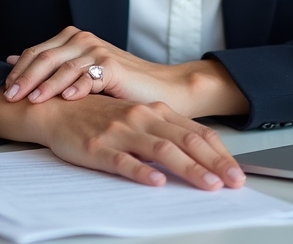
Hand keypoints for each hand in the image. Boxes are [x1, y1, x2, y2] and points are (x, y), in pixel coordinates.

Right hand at [0, 90, 245, 190]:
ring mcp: (121, 132)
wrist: (54, 108)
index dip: (219, 152)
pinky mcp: (99, 146)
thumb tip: (196, 154)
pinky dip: (141, 171)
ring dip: (189, 168)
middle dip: (214, 163)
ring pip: (162, 150)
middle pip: (186, 140)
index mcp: (153, 111)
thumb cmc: (96, 115)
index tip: (238, 173)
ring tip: (208, 184)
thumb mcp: (134, 118)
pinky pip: (123, 160)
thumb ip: (162, 132)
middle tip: (235, 183)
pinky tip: (155, 181)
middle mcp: (142, 117)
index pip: (195, 131)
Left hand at [2, 26, 247, 117]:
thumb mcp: (79, 74)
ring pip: (64, 67)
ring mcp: (98, 51)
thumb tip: (12, 61)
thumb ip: (50, 66)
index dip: (19, 70)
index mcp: (73, 40)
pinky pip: (89, 76)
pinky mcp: (113, 66)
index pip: (37, 52)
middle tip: (10, 97)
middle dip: (25, 78)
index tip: (2, 90)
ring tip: (31, 101)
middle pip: (45, 57)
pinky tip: (66, 98)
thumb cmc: (117, 86)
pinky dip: (76, 87)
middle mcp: (84, 40)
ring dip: (45, 84)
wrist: (158, 88)